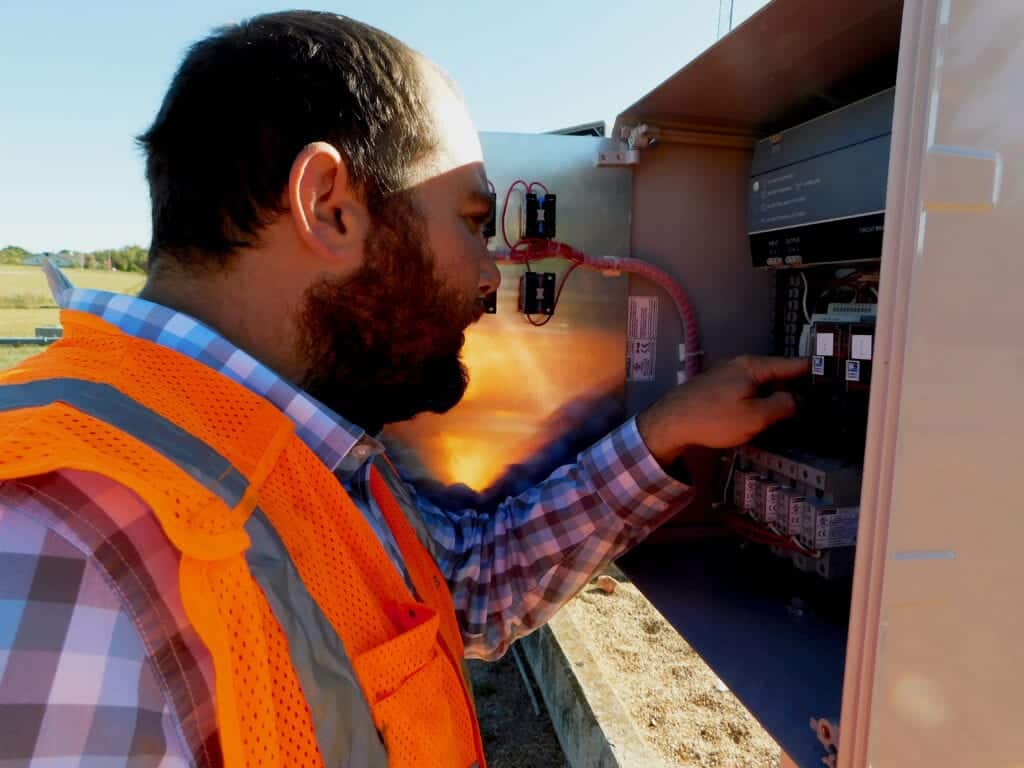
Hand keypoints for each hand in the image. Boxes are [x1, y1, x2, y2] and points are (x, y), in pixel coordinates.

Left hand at [636, 355, 808, 465]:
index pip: (794, 365)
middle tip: (818, 404)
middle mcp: (741, 364)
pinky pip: (747, 391)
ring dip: (776, 397)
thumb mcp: (755, 417)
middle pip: (778, 374)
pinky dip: (759, 400)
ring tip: (795, 414)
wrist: (669, 423)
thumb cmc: (713, 419)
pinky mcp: (717, 388)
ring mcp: (727, 375)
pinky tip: (763, 416)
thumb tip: (797, 400)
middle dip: (796, 387)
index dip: (815, 372)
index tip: (835, 378)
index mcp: (754, 366)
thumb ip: (781, 405)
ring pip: (762, 384)